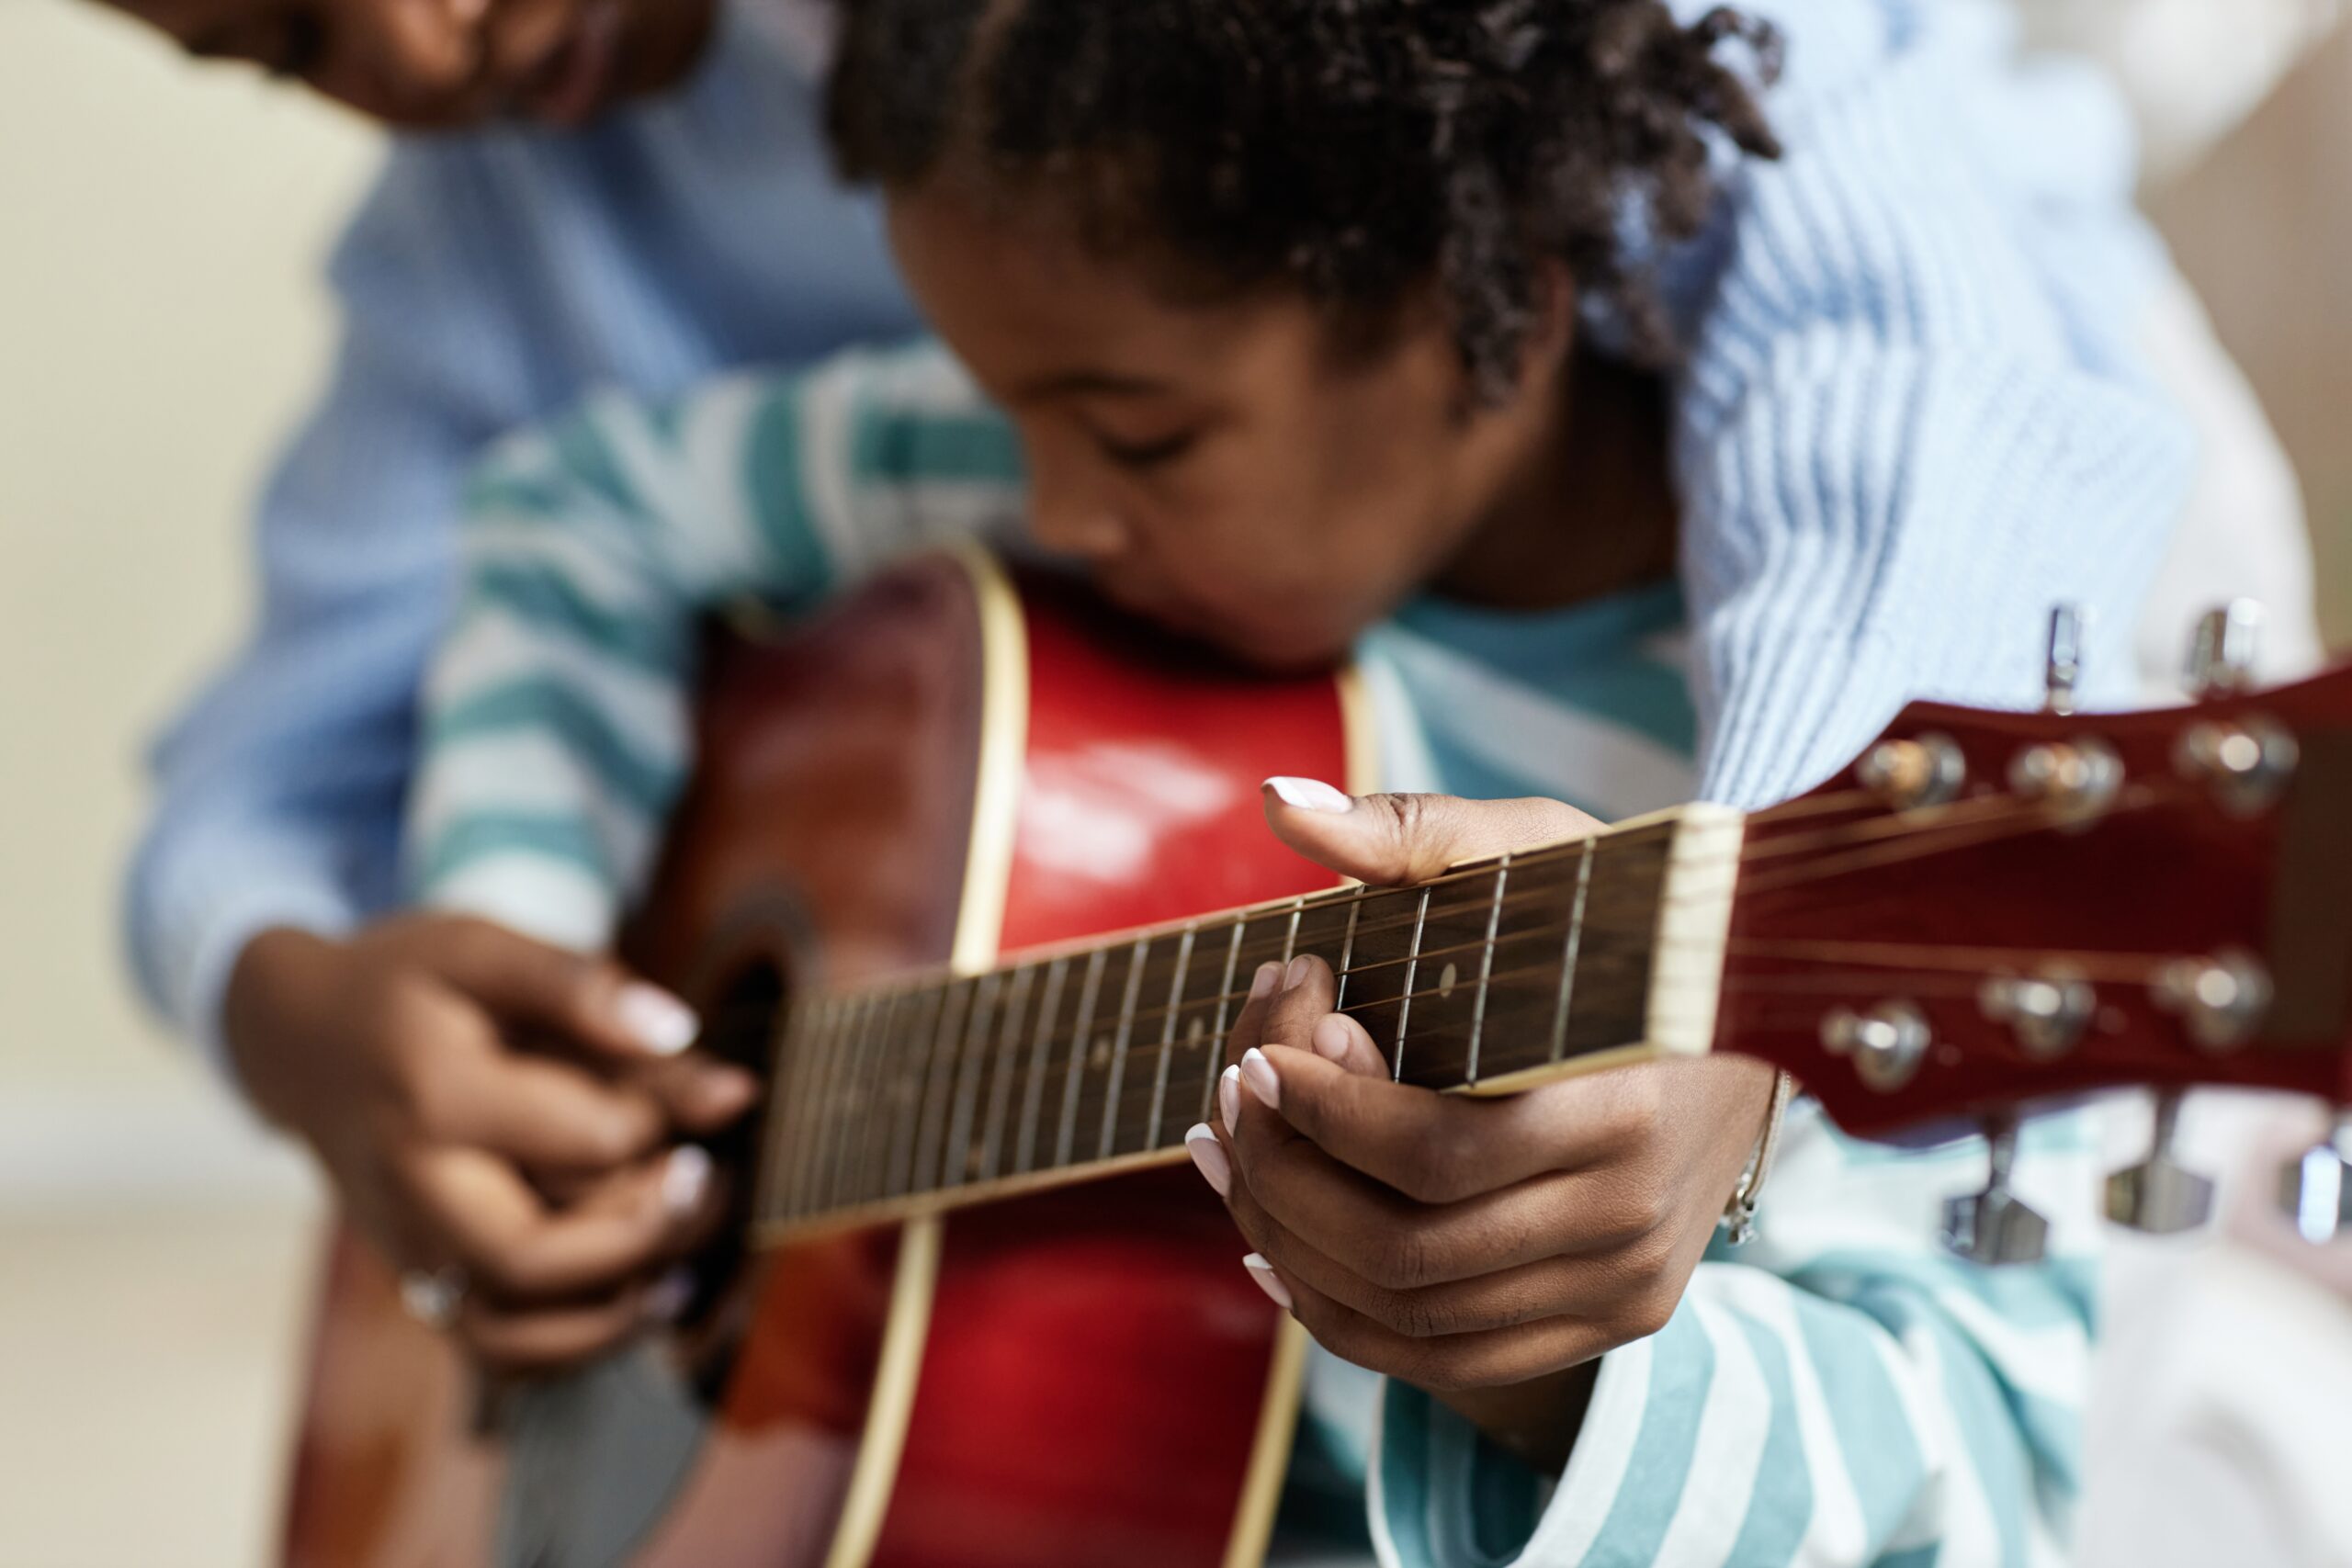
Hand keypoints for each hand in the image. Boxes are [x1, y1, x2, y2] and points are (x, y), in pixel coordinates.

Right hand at [224, 914, 758, 1370]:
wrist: (300, 1041)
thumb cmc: (410, 987)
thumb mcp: (482, 949)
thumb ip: (581, 989)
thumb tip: (679, 1030)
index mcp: (433, 1094)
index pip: (580, 1139)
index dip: (656, 1121)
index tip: (692, 1090)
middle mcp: (413, 1188)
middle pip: (533, 1257)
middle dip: (645, 1232)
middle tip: (708, 1180)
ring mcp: (409, 1246)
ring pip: (512, 1330)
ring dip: (617, 1309)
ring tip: (687, 1257)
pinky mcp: (420, 1280)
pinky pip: (497, 1351)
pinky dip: (577, 1344)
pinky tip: (646, 1295)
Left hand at [1190, 787, 1774, 1397]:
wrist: (1755, 1008)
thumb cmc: (1624, 920)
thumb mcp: (1539, 853)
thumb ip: (1411, 829)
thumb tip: (1279, 802)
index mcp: (1630, 1104)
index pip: (1438, 1153)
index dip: (1322, 1115)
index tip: (1252, 1056)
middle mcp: (1634, 1217)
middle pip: (1407, 1248)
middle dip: (1284, 1177)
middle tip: (1224, 1100)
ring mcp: (1626, 1284)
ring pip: (1412, 1315)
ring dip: (1288, 1244)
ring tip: (1224, 1158)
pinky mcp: (1611, 1319)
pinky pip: (1448, 1360)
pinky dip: (1342, 1318)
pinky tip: (1273, 1250)